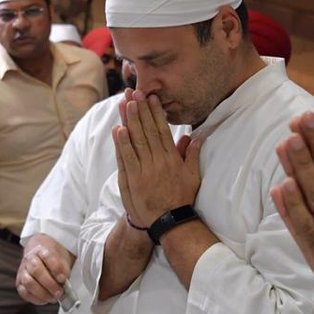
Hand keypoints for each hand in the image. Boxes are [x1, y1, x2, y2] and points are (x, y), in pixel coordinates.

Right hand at [17, 236, 72, 304]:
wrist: (42, 257)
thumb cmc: (54, 260)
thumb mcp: (62, 260)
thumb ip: (64, 269)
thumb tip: (63, 280)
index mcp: (41, 249)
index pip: (47, 257)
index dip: (56, 268)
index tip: (63, 278)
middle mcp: (29, 259)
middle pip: (36, 270)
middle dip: (49, 284)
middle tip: (59, 292)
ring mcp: (22, 271)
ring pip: (28, 283)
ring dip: (42, 293)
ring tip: (53, 297)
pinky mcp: (19, 283)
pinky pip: (24, 293)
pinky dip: (36, 299)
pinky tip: (45, 299)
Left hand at [114, 88, 201, 225]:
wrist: (170, 221)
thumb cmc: (181, 198)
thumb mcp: (192, 176)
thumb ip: (192, 155)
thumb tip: (196, 137)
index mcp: (172, 158)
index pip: (162, 130)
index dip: (156, 113)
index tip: (151, 98)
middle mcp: (158, 161)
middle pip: (147, 131)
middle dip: (140, 110)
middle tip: (135, 92)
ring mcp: (144, 170)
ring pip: (136, 141)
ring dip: (129, 121)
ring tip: (125, 103)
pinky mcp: (133, 179)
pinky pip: (126, 158)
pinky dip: (122, 144)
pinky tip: (118, 129)